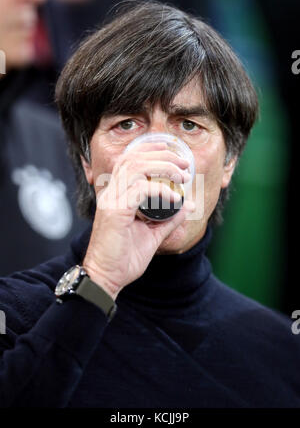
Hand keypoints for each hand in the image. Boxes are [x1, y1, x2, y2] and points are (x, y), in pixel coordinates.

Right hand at [82, 142, 195, 299]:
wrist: (106, 278)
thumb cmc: (124, 258)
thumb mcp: (152, 235)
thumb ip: (169, 219)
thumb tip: (188, 205)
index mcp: (116, 195)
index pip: (128, 160)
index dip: (148, 149)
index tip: (170, 150)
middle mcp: (110, 194)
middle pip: (133, 158)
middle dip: (162, 155)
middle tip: (184, 164)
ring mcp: (111, 201)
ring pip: (135, 168)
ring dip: (162, 167)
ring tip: (181, 176)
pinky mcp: (115, 212)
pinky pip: (139, 190)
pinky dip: (159, 190)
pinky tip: (174, 197)